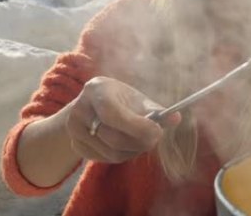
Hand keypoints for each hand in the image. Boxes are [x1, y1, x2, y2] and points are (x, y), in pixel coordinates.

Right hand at [65, 76, 180, 163]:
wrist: (91, 106)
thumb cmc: (120, 100)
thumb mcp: (135, 99)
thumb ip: (155, 109)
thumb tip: (176, 118)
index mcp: (96, 89)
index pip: (112, 113)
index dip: (137, 126)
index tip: (158, 132)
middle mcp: (80, 109)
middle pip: (113, 137)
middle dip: (140, 142)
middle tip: (154, 139)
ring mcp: (74, 129)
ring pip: (111, 153)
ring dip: (133, 151)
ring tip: (140, 141)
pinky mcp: (76, 145)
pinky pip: (105, 159)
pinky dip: (122, 156)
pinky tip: (125, 145)